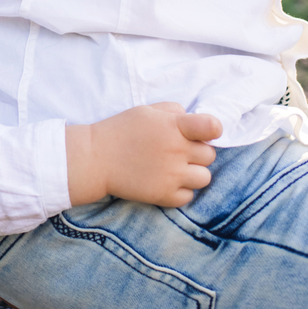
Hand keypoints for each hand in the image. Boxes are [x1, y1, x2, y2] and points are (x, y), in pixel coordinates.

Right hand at [66, 103, 219, 207]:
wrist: (95, 158)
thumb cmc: (120, 130)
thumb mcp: (146, 111)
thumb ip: (174, 111)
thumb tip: (195, 122)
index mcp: (174, 126)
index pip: (212, 127)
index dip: (212, 130)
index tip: (203, 134)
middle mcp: (177, 150)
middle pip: (209, 155)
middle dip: (197, 153)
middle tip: (178, 152)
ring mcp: (172, 175)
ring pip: (205, 178)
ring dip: (193, 173)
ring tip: (175, 169)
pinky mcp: (164, 195)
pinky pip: (189, 196)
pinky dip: (180, 191)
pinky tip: (166, 182)